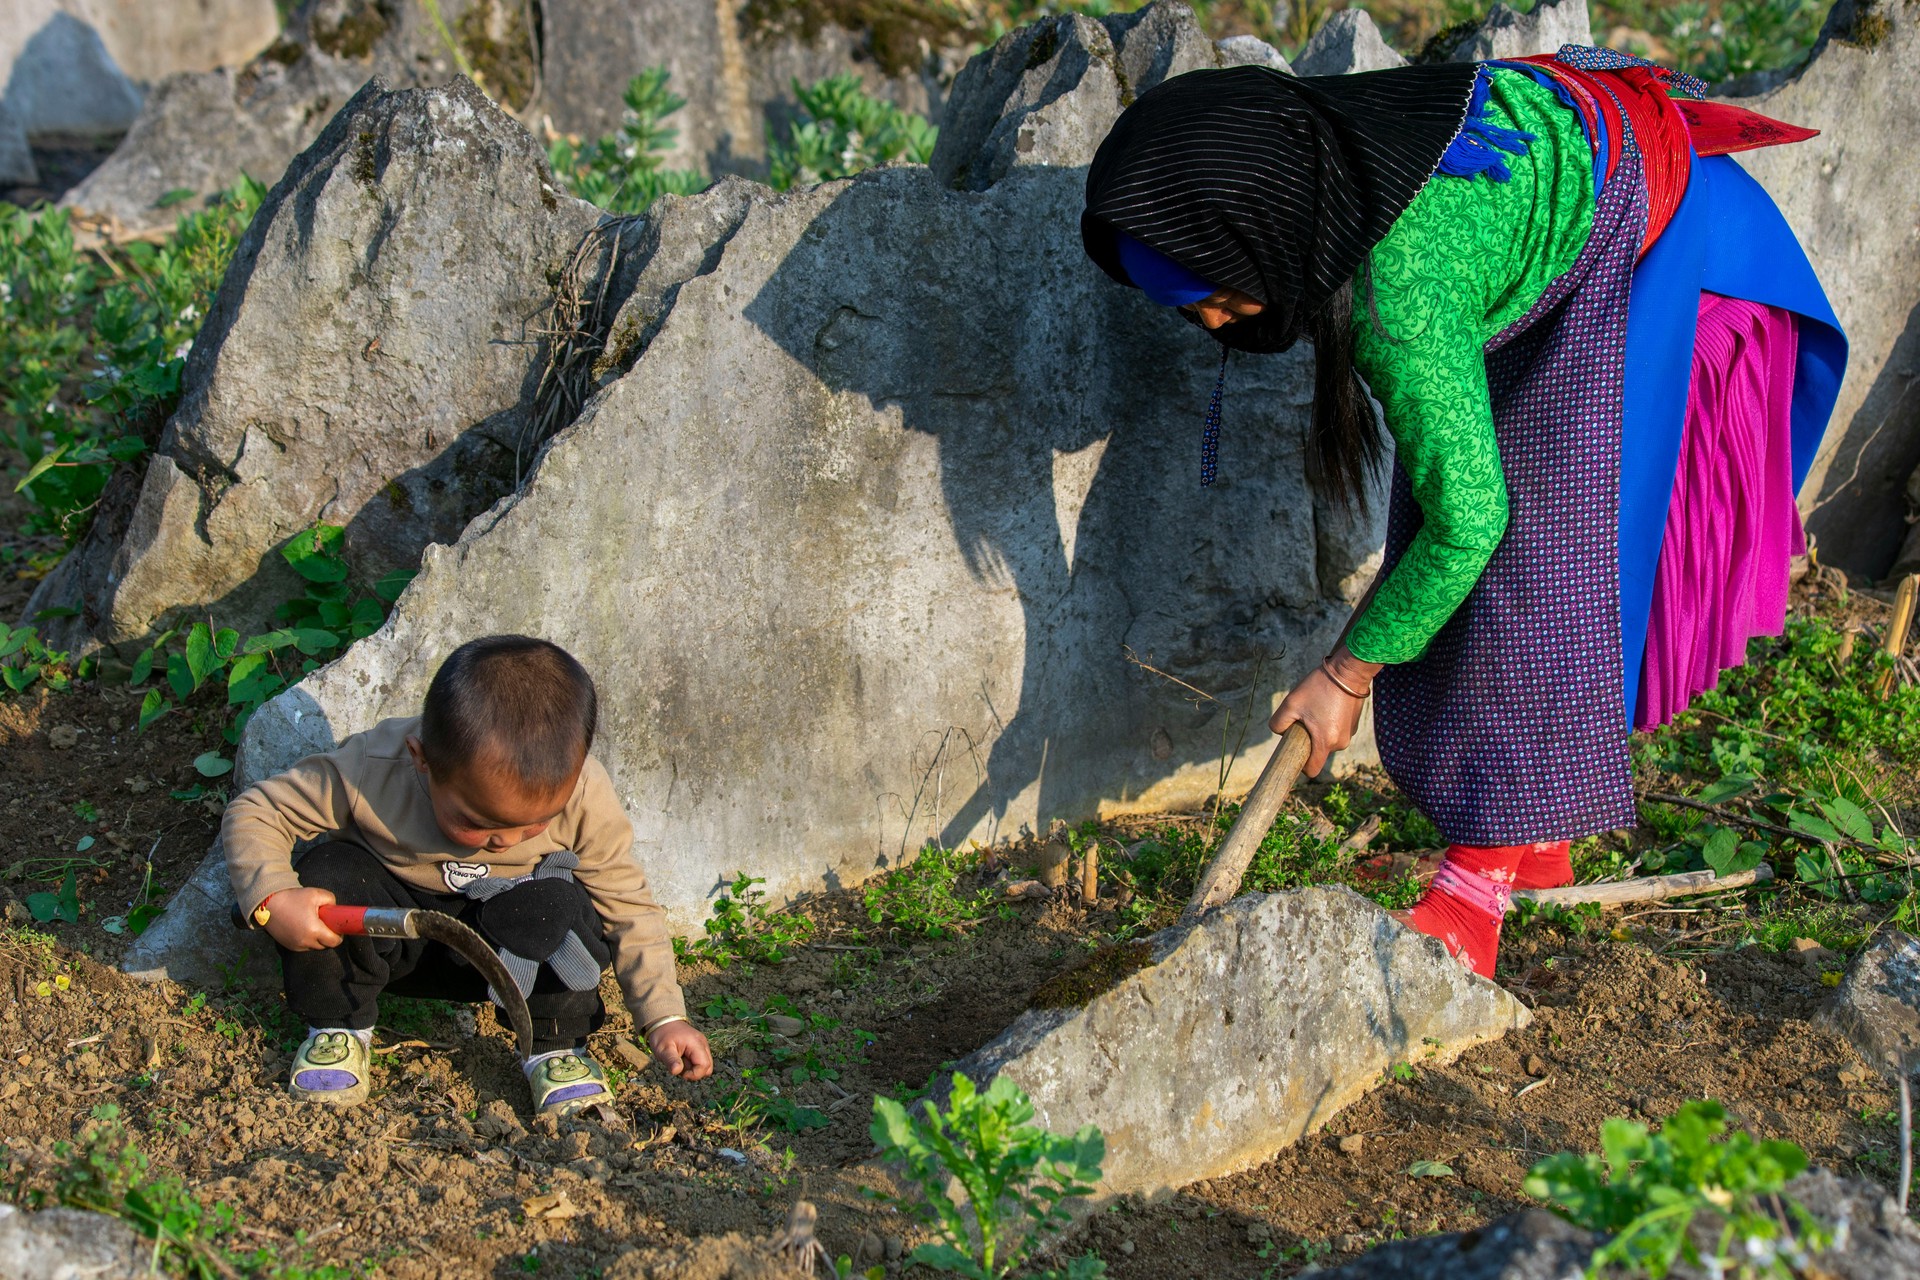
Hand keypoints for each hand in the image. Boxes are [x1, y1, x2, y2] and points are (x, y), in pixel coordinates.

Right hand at [259, 886, 342, 951]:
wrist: (268, 904)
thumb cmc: (293, 898)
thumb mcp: (316, 894)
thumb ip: (331, 900)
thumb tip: (335, 909)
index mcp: (314, 930)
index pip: (334, 942)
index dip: (339, 936)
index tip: (338, 927)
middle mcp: (305, 942)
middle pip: (325, 945)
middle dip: (328, 937)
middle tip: (326, 924)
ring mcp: (296, 946)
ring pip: (314, 947)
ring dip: (318, 939)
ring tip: (314, 925)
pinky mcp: (289, 946)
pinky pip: (304, 946)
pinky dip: (307, 940)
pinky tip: (304, 928)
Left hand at [648, 1021, 713, 1080]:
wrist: (663, 1021)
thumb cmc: (662, 1035)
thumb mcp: (663, 1049)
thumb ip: (671, 1060)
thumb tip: (676, 1071)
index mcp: (696, 1044)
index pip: (705, 1065)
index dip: (694, 1074)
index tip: (680, 1072)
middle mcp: (703, 1044)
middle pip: (708, 1067)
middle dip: (694, 1073)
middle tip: (680, 1066)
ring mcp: (702, 1045)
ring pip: (705, 1065)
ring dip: (693, 1069)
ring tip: (680, 1061)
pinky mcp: (699, 1047)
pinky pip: (701, 1060)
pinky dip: (692, 1064)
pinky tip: (682, 1058)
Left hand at [1269, 651, 1380, 776]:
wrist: (1349, 671)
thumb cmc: (1319, 687)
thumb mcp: (1291, 703)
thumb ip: (1278, 723)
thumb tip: (1280, 733)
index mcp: (1325, 742)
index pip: (1312, 770)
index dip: (1301, 765)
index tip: (1294, 752)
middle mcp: (1340, 743)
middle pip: (1318, 753)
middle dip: (1308, 742)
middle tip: (1303, 720)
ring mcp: (1350, 734)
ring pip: (1327, 741)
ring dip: (1318, 731)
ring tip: (1316, 709)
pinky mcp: (1354, 724)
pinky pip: (1336, 731)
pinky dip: (1328, 724)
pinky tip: (1326, 705)